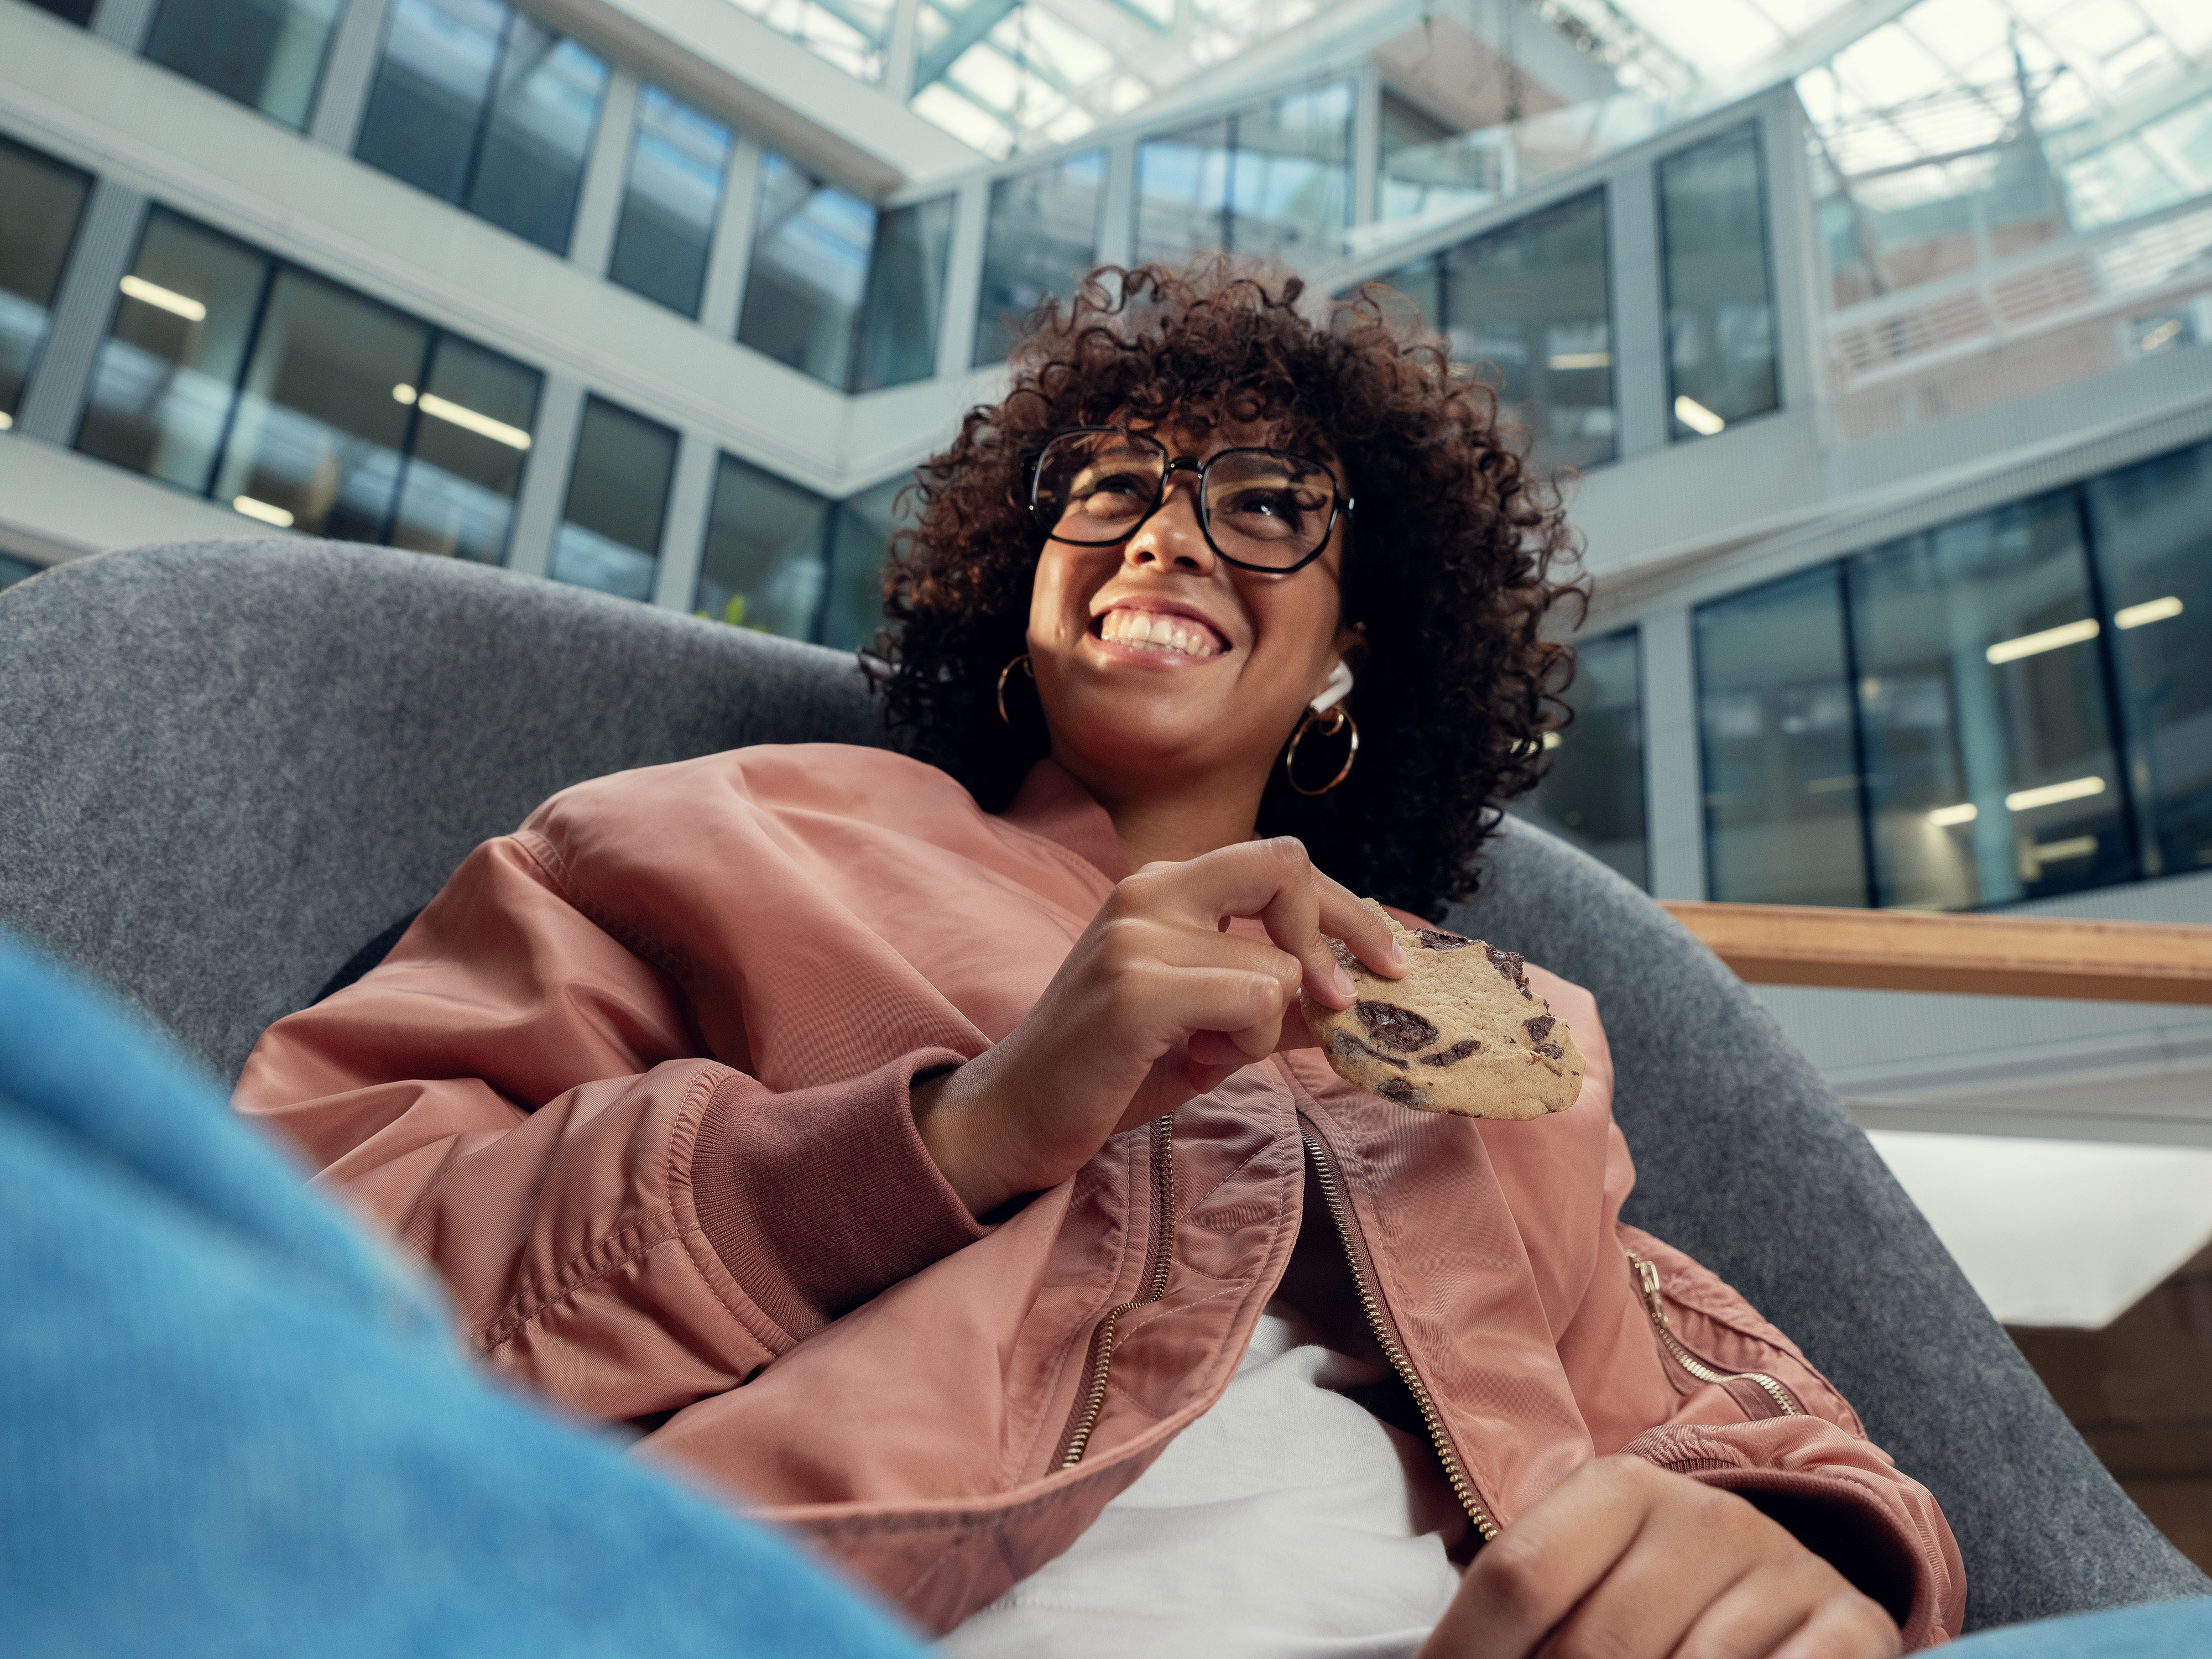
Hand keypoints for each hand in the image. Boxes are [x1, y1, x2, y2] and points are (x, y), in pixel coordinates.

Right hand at [910, 837, 1403, 1214]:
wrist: (1015, 1116)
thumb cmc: (1110, 1069)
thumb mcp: (1207, 1025)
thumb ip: (1275, 999)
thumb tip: (1357, 996)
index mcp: (1161, 888)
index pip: (1280, 861)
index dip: (1343, 910)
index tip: (1380, 963)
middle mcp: (1148, 893)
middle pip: (1285, 867)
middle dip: (1338, 932)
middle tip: (1341, 1002)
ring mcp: (1137, 935)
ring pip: (1277, 966)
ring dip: (1267, 1029)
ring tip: (1212, 1053)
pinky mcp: (1136, 989)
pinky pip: (1254, 1002)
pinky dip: (1249, 1044)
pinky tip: (1203, 1062)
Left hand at [1420, 1457, 1899, 1658]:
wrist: (1776, 1579)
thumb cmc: (1649, 1589)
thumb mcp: (1581, 1577)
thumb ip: (1518, 1611)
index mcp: (1619, 1487)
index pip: (1519, 1577)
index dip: (1468, 1650)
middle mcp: (1706, 1516)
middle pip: (1595, 1645)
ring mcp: (1784, 1569)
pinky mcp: (1853, 1626)